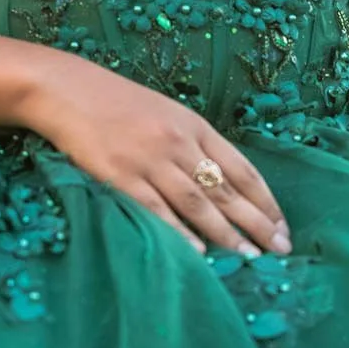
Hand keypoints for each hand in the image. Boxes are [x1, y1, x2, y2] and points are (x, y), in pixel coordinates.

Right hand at [18, 55, 291, 259]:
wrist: (65, 89)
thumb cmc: (116, 102)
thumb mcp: (166, 113)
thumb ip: (193, 144)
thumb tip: (223, 185)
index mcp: (195, 126)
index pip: (242, 169)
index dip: (266, 201)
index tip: (283, 226)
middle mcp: (179, 143)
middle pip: (226, 191)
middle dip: (257, 223)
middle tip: (280, 251)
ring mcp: (149, 160)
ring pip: (198, 204)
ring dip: (226, 234)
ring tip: (248, 257)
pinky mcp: (119, 176)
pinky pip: (156, 210)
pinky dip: (179, 233)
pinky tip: (198, 253)